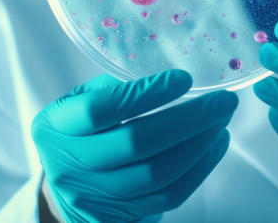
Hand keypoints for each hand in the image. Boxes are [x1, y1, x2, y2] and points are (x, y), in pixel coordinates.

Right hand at [32, 69, 236, 222]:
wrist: (66, 187)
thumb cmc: (79, 131)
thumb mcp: (79, 102)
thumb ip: (113, 86)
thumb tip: (168, 70)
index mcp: (55, 126)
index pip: (100, 110)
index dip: (145, 94)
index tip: (183, 79)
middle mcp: (70, 165)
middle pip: (136, 144)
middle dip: (188, 120)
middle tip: (223, 101)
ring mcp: (97, 195)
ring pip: (159, 173)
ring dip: (200, 144)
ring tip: (223, 120)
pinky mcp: (123, 214)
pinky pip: (170, 194)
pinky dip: (200, 168)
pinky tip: (215, 144)